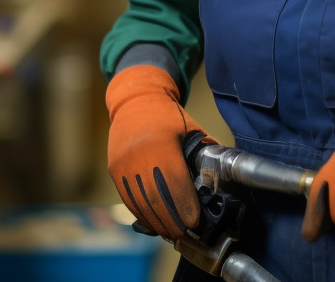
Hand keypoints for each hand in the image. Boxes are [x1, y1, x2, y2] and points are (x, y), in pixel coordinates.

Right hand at [106, 64, 213, 238]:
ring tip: (173, 234)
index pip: (174, 183)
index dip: (184, 205)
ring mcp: (123, 164)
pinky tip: (155, 223)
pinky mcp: (115, 170)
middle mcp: (139, 156)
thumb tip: (219, 179)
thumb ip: (203, 155)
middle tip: (187, 234)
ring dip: (157, 222)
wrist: (136, 101)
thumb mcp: (191, 130)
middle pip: (156, 198)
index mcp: (162, 144)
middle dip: (172, 220)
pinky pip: (128, 198)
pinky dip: (142, 214)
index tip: (195, 221)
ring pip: (141, 202)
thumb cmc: (170, 117)